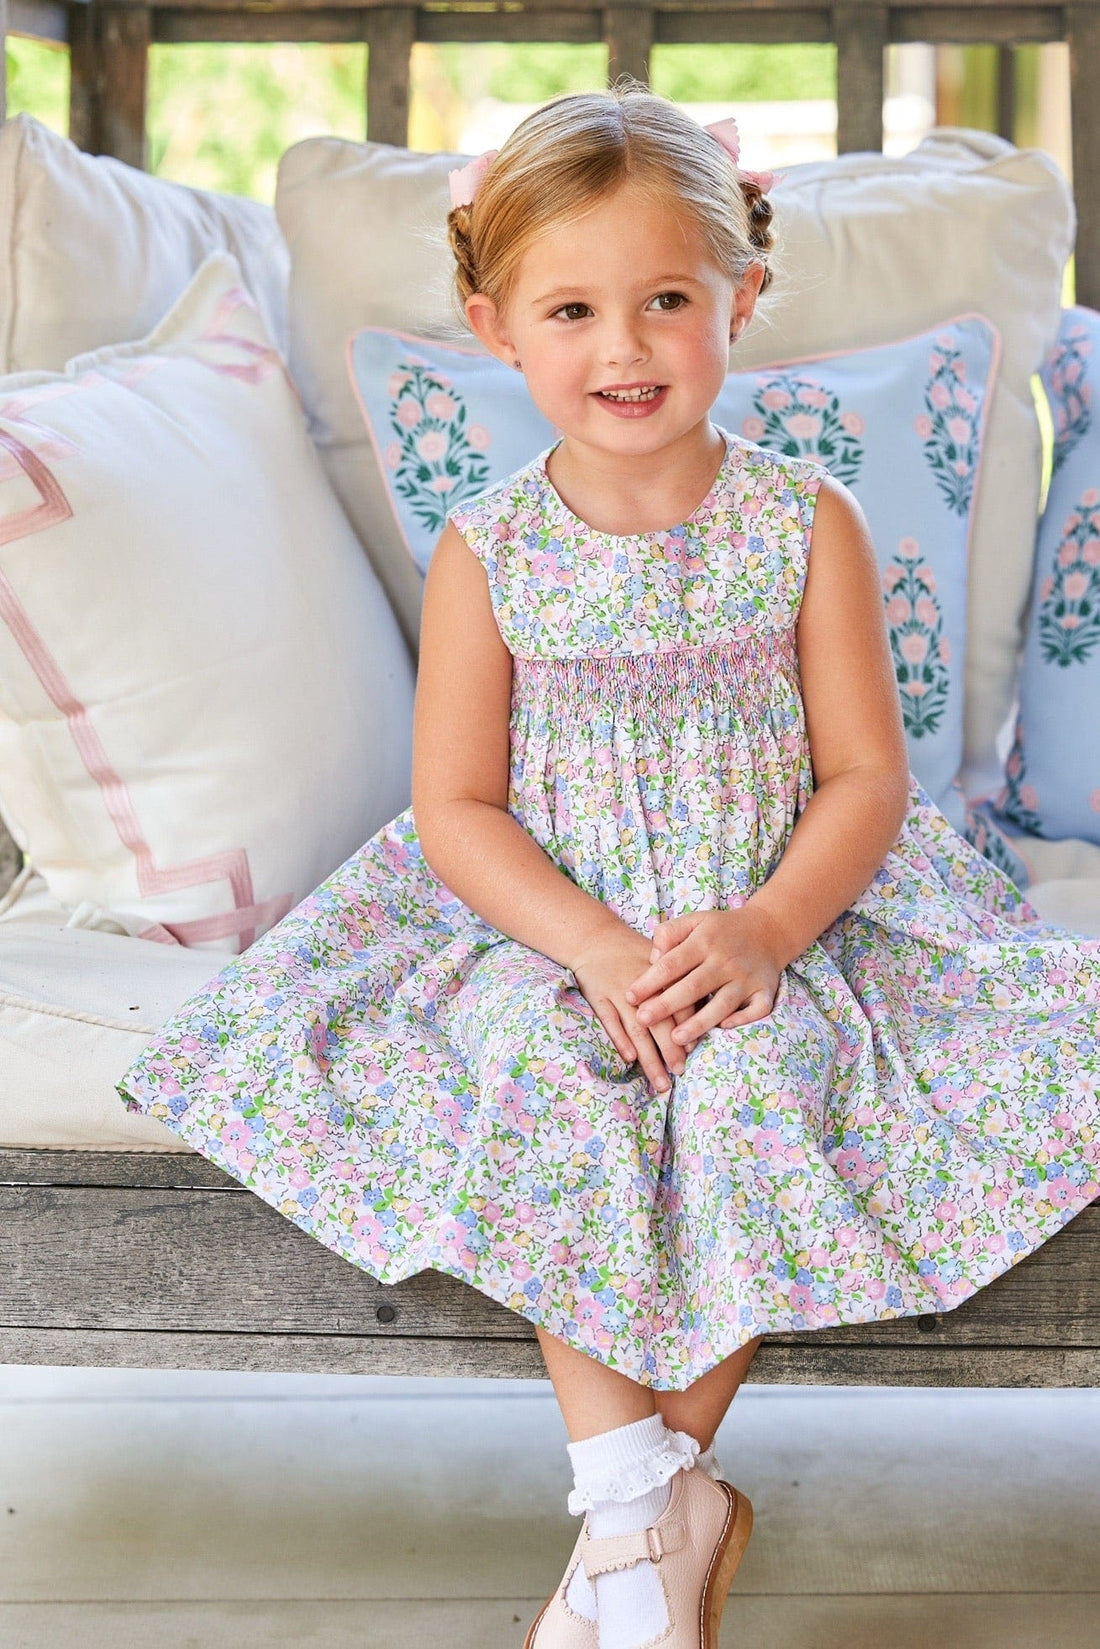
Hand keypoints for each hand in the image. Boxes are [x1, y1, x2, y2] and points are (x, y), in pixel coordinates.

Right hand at [569, 925, 703, 1093]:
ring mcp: (618, 994)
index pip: (679, 1006)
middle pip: (660, 1024)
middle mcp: (642, 989)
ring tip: (661, 1082)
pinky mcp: (598, 998)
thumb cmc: (634, 952)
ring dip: (649, 1058)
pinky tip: (630, 1058)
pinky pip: (609, 1021)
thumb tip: (700, 1012)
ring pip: (636, 1030)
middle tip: (680, 1073)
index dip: (687, 1029)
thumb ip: (679, 982)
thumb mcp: (660, 959)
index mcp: (661, 977)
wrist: (596, 938)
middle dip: (671, 1051)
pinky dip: (619, 1039)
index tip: (693, 1050)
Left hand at [623, 906, 783, 1046]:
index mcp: (705, 941)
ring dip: (699, 1023)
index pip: (672, 963)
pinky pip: (756, 1009)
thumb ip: (669, 933)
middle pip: (693, 987)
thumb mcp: (694, 921)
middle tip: (642, 1021)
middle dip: (666, 1005)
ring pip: (722, 1004)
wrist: (768, 930)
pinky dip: (742, 1020)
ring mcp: (746, 978)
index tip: (629, 997)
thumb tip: (653, 958)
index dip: (650, 981)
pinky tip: (723, 1028)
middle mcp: (725, 960)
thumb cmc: (721, 930)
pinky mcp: (764, 990)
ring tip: (676, 1039)